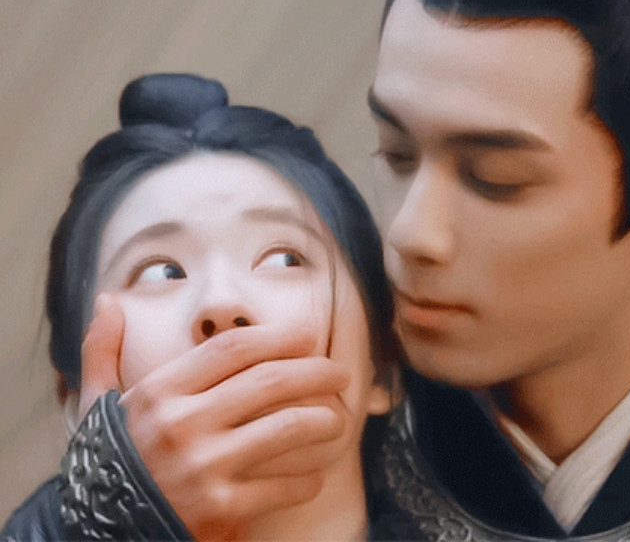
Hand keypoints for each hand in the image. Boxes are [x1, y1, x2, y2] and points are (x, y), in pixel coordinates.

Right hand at [80, 293, 350, 540]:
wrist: (99, 535)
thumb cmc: (108, 464)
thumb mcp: (98, 405)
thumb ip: (103, 351)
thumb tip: (106, 301)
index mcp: (159, 392)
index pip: (230, 348)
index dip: (277, 336)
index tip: (308, 334)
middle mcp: (181, 424)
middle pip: (267, 381)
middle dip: (314, 372)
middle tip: (340, 373)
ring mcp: (201, 468)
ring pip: (283, 428)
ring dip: (322, 420)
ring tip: (340, 418)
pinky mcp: (217, 510)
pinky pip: (278, 486)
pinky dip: (305, 479)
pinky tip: (315, 474)